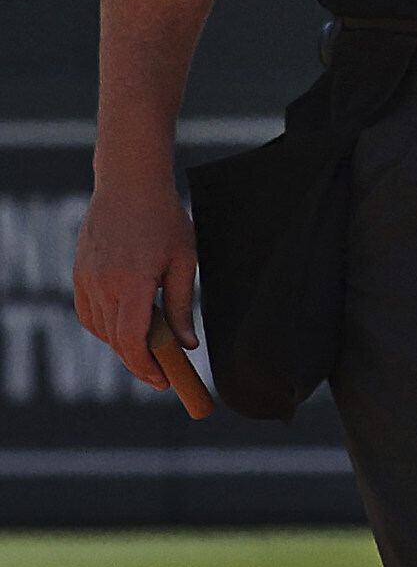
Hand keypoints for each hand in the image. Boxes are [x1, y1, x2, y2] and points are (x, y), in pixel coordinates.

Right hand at [69, 169, 208, 416]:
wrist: (128, 185)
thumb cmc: (165, 220)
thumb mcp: (184, 262)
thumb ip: (184, 306)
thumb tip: (187, 345)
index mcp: (132, 281)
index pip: (131, 339)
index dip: (144, 366)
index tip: (162, 381)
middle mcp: (102, 283)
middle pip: (115, 339)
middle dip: (138, 361)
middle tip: (162, 373)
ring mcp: (85, 279)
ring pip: (100, 329)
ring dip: (122, 345)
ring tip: (149, 349)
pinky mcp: (78, 274)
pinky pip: (89, 313)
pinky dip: (105, 328)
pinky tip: (125, 328)